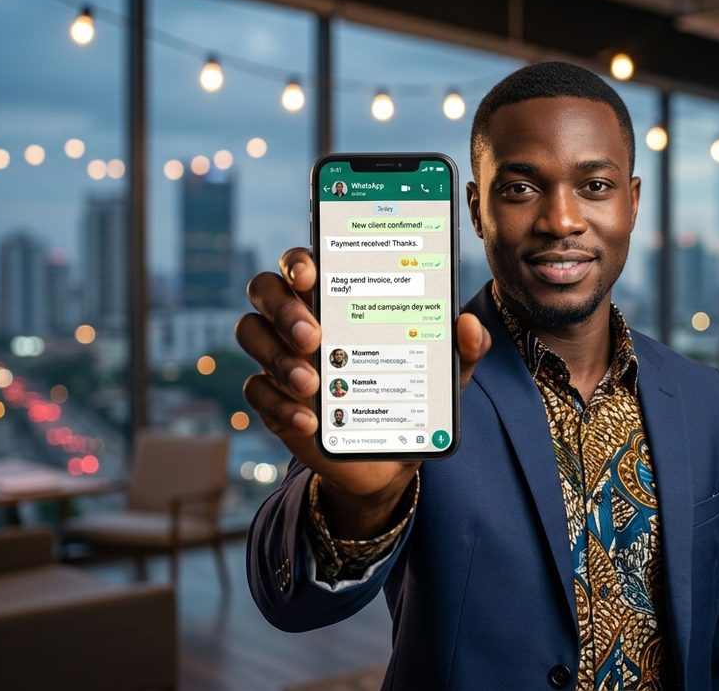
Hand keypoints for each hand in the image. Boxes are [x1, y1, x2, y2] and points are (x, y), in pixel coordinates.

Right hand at [236, 247, 491, 536]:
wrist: (391, 457)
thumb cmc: (413, 392)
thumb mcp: (445, 373)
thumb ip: (464, 348)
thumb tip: (468, 325)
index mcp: (337, 297)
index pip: (302, 262)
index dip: (297, 260)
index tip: (312, 274)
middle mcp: (300, 318)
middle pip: (265, 289)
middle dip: (283, 307)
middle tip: (314, 336)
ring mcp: (281, 357)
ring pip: (250, 333)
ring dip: (276, 356)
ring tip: (312, 384)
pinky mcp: (274, 399)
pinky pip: (256, 391)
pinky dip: (279, 405)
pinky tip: (309, 421)